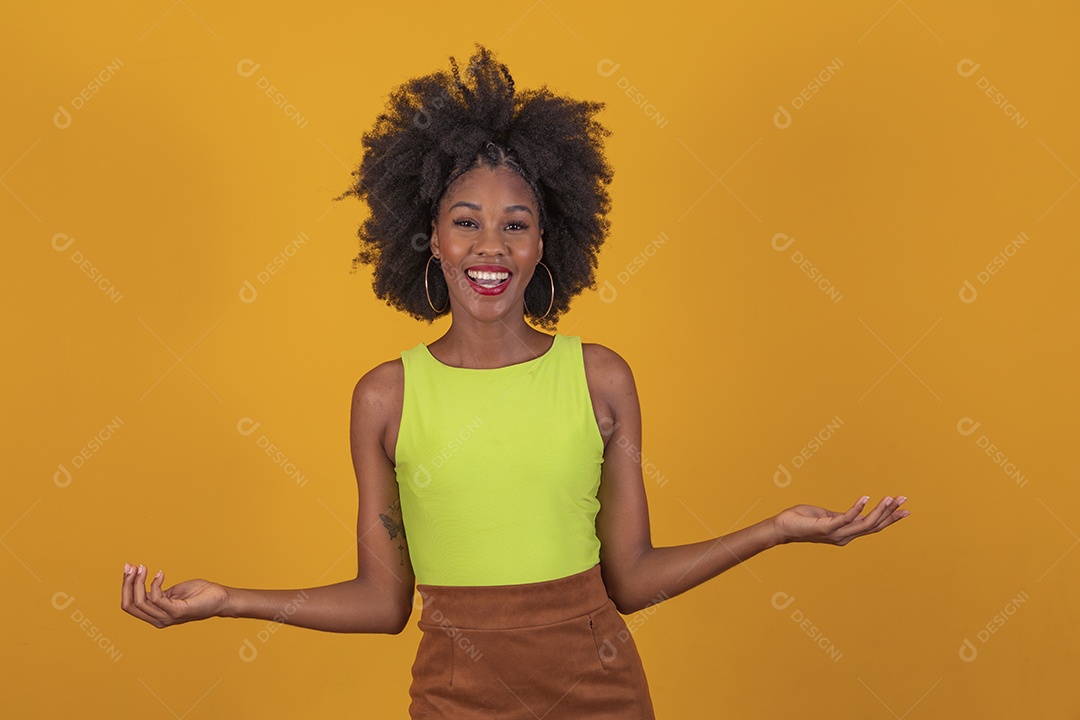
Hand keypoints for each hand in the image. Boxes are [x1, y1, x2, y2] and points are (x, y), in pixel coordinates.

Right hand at [120, 563, 229, 627]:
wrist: (221, 598)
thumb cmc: (199, 594)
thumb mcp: (172, 592)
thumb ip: (158, 592)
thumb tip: (142, 583)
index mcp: (155, 615)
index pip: (129, 606)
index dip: (125, 587)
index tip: (128, 568)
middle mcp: (158, 620)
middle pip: (130, 605)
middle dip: (127, 584)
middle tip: (130, 566)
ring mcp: (167, 617)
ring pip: (140, 601)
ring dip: (138, 581)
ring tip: (143, 567)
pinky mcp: (177, 611)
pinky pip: (156, 598)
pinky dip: (155, 583)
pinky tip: (160, 574)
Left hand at [772, 495, 908, 545]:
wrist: (781, 527)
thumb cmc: (802, 520)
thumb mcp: (827, 517)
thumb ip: (842, 516)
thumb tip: (856, 511)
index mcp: (846, 533)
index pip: (873, 526)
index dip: (890, 518)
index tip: (905, 509)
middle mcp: (845, 536)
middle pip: (874, 526)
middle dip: (891, 513)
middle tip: (904, 500)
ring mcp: (836, 534)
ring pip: (865, 524)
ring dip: (879, 510)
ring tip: (891, 498)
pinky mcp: (826, 528)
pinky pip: (846, 518)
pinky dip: (857, 508)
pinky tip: (866, 497)